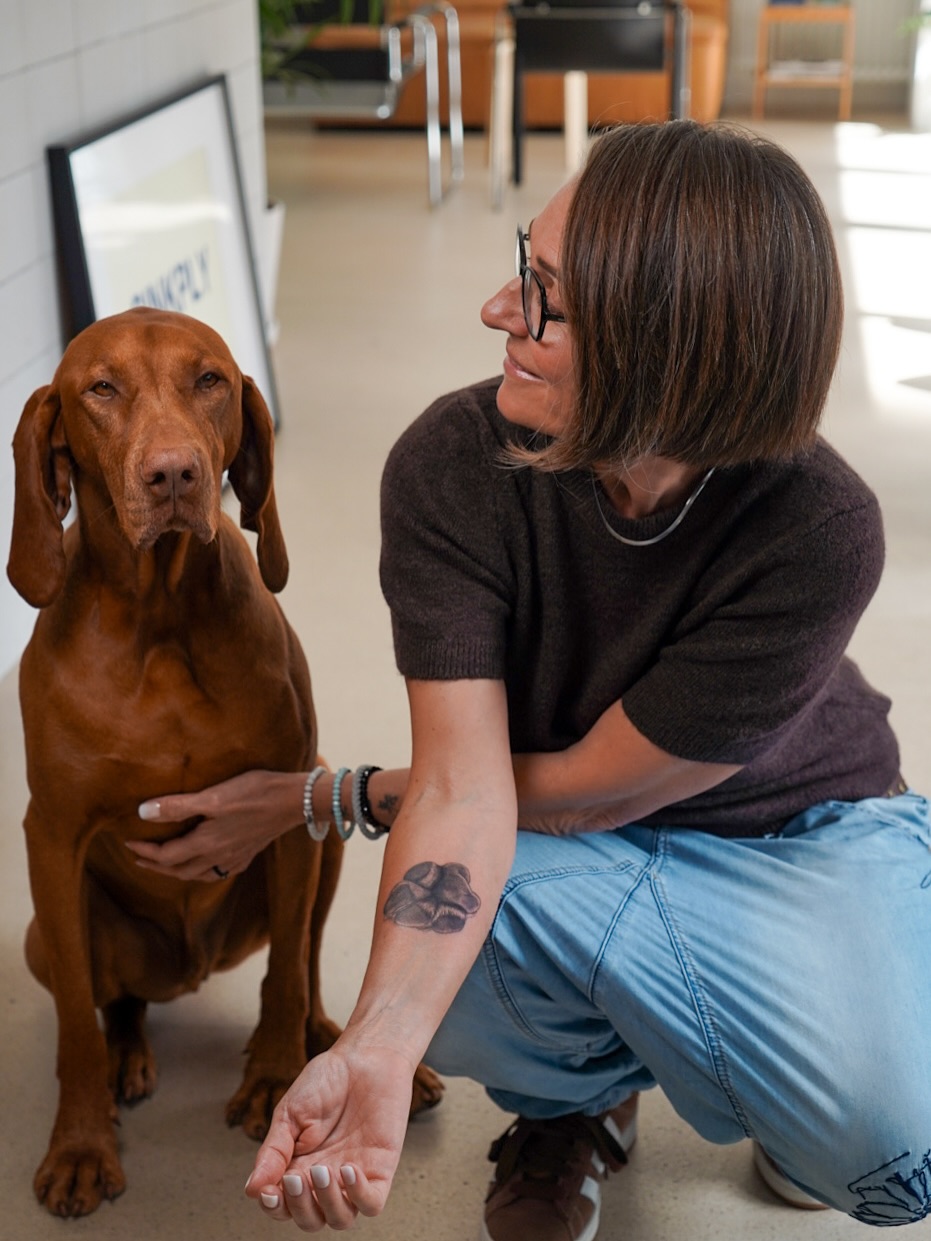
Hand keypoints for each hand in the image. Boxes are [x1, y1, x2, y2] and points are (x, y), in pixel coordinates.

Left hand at [126, 769, 304, 881]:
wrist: (294, 801)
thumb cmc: (254, 793)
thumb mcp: (213, 796)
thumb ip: (178, 806)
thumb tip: (142, 813)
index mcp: (205, 843)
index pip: (166, 855)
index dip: (144, 850)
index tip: (127, 842)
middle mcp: (218, 857)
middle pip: (179, 870)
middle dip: (157, 865)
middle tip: (139, 857)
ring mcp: (235, 858)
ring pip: (199, 874)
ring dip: (178, 871)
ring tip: (167, 864)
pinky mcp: (248, 853)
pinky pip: (219, 871)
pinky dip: (204, 871)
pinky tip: (207, 863)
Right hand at [245, 1039, 413, 1229]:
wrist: (364, 1055)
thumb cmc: (326, 1081)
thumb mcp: (290, 1114)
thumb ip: (273, 1152)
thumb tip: (252, 1189)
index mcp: (300, 1167)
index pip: (284, 1206)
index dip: (274, 1207)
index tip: (268, 1191)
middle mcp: (327, 1178)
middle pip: (310, 1219)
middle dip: (298, 1207)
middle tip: (294, 1177)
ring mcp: (354, 1176)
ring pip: (340, 1219)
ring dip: (326, 1203)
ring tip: (320, 1171)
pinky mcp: (381, 1169)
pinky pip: (372, 1203)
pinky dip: (358, 1196)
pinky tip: (347, 1170)